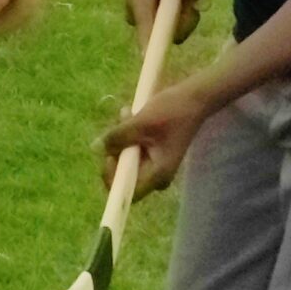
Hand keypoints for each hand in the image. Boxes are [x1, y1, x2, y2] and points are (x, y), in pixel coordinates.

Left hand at [100, 77, 212, 198]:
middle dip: (116, 149)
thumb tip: (95, 148)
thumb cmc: (172, 112)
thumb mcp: (140, 124)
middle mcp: (156, 175)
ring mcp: (155, 164)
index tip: (109, 154)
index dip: (112, 176)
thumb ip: (117, 137)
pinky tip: (131, 115)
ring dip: (121, 136)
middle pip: (124, 173)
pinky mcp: (153, 152)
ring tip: (127, 114)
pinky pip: (132, 149)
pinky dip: (128, 134)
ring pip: (126, 158)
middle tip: (120, 125)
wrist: (195, 98)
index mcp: (157, 175)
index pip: (126, 192)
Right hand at [123, 0, 202, 49]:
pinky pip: (180, 16)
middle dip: (187, 15)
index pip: (147, 40)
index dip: (156, 56)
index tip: (164, 68)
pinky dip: (187, 3)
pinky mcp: (161, 11)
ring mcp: (153, 15)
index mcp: (140, 7)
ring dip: (188, 6)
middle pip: (173, 33)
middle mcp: (145, 17)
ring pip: (180, 24)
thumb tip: (202, 4)